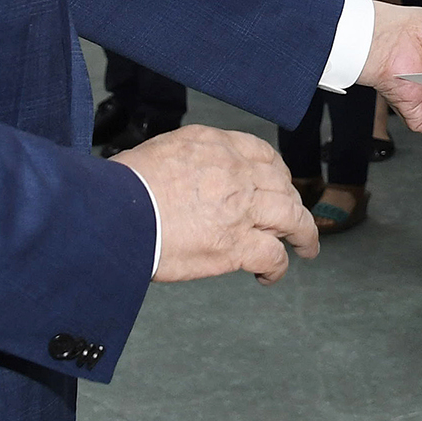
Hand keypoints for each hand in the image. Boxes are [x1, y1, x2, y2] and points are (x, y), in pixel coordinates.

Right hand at [116, 125, 318, 283]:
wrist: (116, 211)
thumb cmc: (124, 187)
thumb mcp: (162, 152)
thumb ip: (188, 160)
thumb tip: (189, 175)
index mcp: (216, 146)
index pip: (261, 154)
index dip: (276, 173)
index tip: (278, 183)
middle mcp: (235, 172)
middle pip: (281, 185)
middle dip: (291, 202)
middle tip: (294, 218)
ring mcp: (240, 209)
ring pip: (291, 217)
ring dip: (303, 233)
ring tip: (306, 246)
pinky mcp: (235, 245)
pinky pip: (272, 255)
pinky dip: (277, 267)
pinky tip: (269, 274)